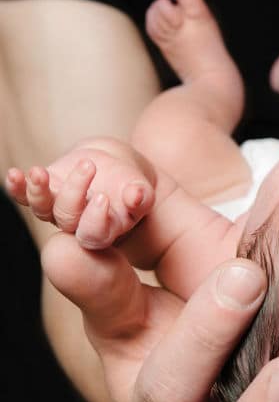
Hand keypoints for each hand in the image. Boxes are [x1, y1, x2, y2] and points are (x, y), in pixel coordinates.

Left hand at [6, 153, 154, 249]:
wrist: (113, 172)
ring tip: (39, 172)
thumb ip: (141, 197)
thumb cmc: (130, 187)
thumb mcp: (142, 192)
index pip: (94, 235)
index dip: (94, 219)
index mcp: (104, 231)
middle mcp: (77, 226)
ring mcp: (57, 210)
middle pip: (67, 218)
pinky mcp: (45, 193)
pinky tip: (14, 174)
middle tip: (90, 166)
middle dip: (74, 192)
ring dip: (37, 191)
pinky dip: (16, 187)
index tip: (102, 197)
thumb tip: (136, 195)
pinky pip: (24, 197)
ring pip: (42, 209)